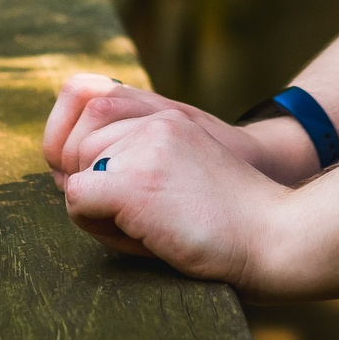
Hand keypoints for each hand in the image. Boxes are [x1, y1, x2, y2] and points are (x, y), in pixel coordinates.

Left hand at [53, 102, 303, 290]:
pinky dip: (99, 227)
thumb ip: (136, 153)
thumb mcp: (181, 165)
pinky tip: (145, 234)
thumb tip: (65, 171)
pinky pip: (77, 200)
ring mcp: (144, 146)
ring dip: (98, 210)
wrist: (273, 235)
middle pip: (75, 146)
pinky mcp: (135, 182)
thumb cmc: (226, 218)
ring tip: (149, 224)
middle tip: (143, 214)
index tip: (107, 183)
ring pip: (74, 175)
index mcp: (162, 112)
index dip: (82, 149)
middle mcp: (152, 119)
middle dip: (93, 185)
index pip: (84, 104)